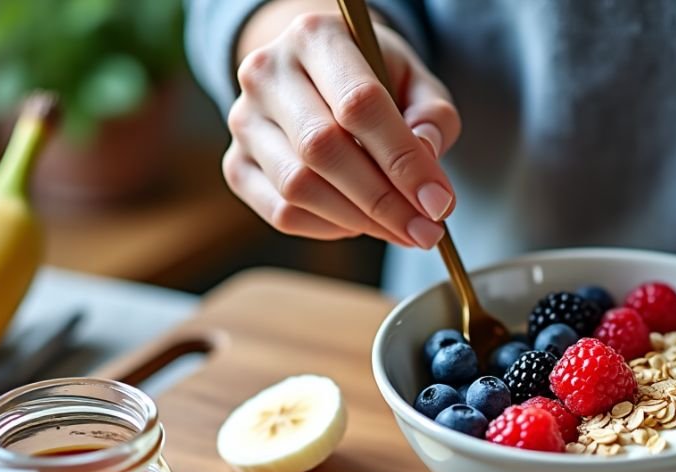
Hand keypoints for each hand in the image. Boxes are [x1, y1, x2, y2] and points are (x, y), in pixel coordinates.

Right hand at [223, 8, 459, 248]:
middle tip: (426, 231)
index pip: (359, 104)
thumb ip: (432, 118)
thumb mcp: (416, 82)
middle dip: (384, 201)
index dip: (403, 160)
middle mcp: (266, 72)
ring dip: (359, 220)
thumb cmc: (376, 78)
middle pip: (323, 148)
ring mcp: (244, 120)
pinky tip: (361, 222)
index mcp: (315, 36)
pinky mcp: (236, 164)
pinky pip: (282, 212)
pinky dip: (329, 228)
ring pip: (299, 186)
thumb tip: (425, 159)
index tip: (439, 203)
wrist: (318, 74)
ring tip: (402, 228)